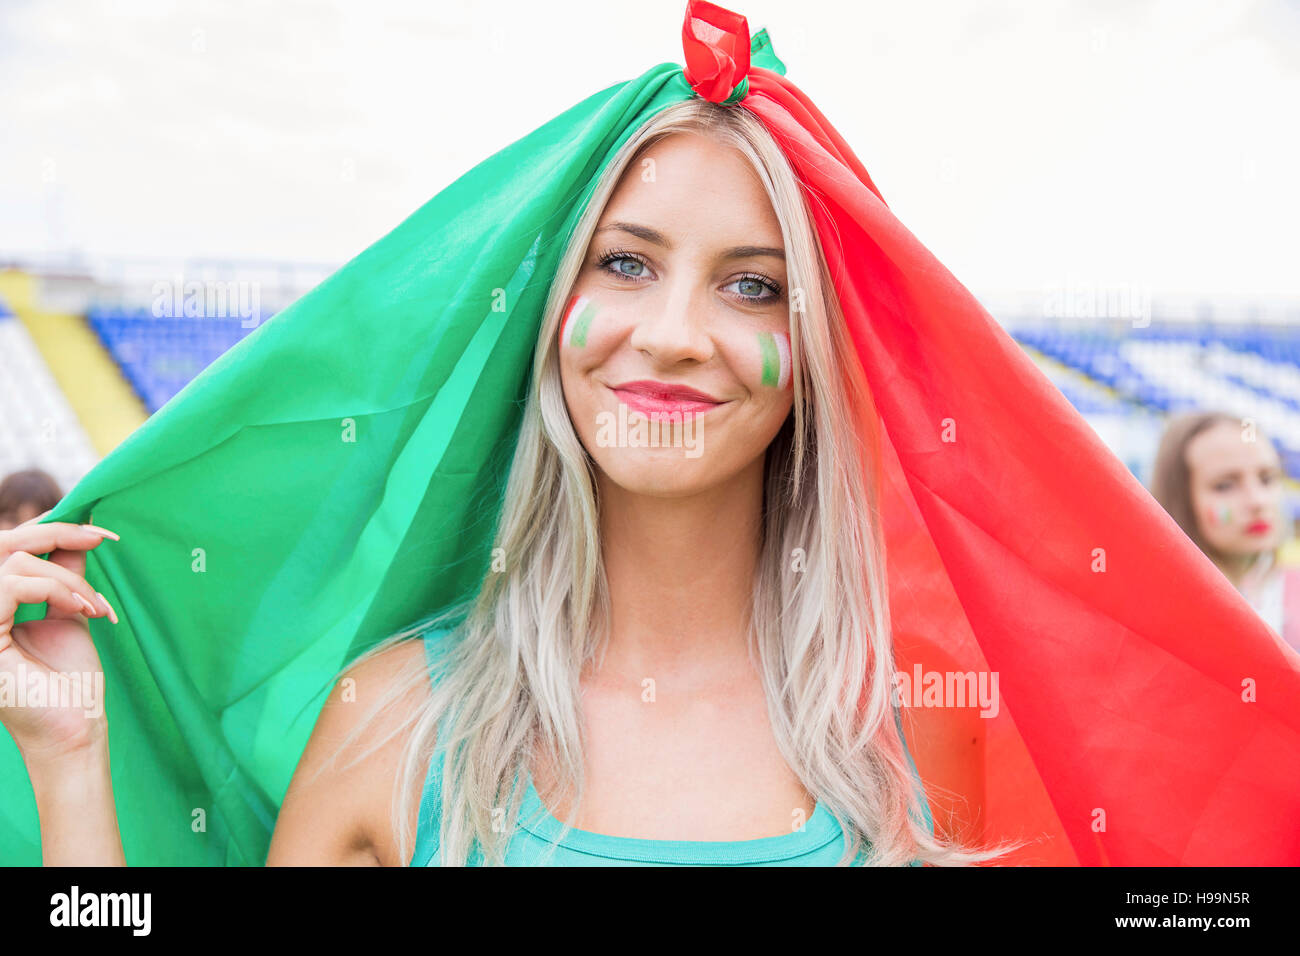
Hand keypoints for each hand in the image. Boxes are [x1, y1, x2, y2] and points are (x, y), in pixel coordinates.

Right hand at [0, 510, 120, 762]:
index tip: (98, 531)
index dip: (48, 531)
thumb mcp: (70, 613)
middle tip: (100, 537)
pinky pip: (11, 588)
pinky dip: (54, 590)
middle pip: (4, 547)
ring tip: (96, 606)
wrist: (75, 727)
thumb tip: (81, 532)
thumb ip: (66, 576)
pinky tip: (83, 610)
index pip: (9, 552)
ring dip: (67, 579)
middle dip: (57, 535)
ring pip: (14, 565)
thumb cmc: (72, 681)